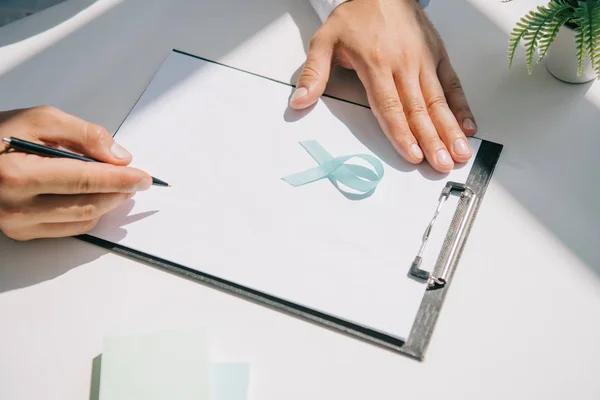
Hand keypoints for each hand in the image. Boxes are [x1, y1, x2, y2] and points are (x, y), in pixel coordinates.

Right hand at [0, 106, 150, 240]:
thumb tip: (119, 156)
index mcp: (18, 174)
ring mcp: (17, 224)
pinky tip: (97, 198)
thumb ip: (83, 134)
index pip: (85, 180)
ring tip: (121, 187)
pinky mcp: (21, 233)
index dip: (120, 179)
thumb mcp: (40, 120)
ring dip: (109, 204)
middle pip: (88, 204)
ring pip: (83, 220)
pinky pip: (70, 229)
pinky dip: (90, 214)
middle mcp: (16, 206)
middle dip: (119, 192)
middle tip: (138, 181)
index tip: (144, 177)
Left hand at [290, 0, 475, 172]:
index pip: (390, 106)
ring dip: (450, 129)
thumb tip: (299, 101)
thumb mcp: (325, 40)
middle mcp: (404, 64)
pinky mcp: (438, 55)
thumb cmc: (356, 15)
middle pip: (418, 109)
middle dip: (431, 140)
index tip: (412, 154)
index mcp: (376, 64)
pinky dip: (462, 106)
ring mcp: (424, 60)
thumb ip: (314, 73)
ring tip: (459, 153)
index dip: (401, 133)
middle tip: (440, 165)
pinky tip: (468, 126)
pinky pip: (451, 84)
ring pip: (438, 100)